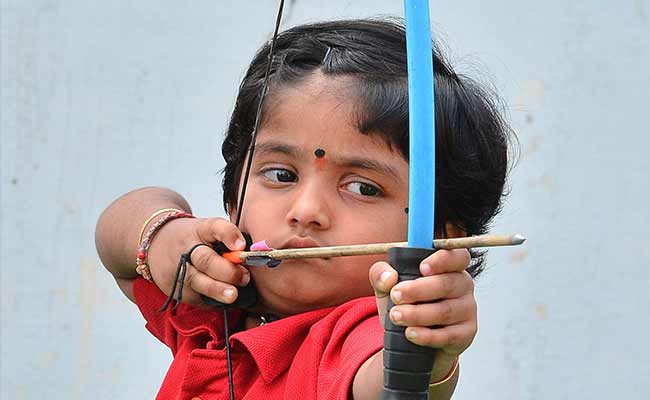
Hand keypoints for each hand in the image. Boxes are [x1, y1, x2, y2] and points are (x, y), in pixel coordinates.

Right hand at [147, 217, 249, 306]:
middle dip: (227, 271)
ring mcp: (178, 270)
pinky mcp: (175, 289)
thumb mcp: (206, 230)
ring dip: (217, 289)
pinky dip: (212, 301)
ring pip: (197, 281)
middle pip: (206, 260)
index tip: (241, 246)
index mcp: (200, 230)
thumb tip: (254, 257)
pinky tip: (224, 302)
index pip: (214, 227)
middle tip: (245, 278)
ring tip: (233, 295)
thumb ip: (227, 241)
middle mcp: (187, 249)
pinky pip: (195, 297)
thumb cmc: (193, 238)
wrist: (155, 242)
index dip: (229, 235)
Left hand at [369, 249, 476, 375]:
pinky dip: (427, 335)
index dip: (442, 260)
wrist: (411, 339)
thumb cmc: (404, 303)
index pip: (457, 256)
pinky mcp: (466, 333)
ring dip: (417, 314)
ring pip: (445, 311)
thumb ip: (380, 274)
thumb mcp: (387, 286)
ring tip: (395, 316)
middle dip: (418, 290)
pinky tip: (410, 333)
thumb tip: (389, 277)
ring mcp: (467, 309)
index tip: (422, 268)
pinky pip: (449, 335)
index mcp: (449, 266)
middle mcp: (463, 285)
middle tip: (395, 295)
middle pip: (447, 284)